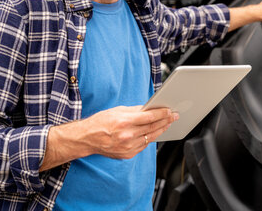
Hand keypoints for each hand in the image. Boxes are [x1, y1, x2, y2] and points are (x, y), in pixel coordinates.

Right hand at [40, 105, 177, 170]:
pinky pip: (144, 145)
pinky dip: (150, 138)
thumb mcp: (118, 110)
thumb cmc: (101, 122)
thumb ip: (136, 110)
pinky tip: (155, 132)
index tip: (170, 111)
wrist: (87, 139)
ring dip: (161, 130)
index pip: (150, 117)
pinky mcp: (128, 154)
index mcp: (125, 122)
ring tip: (167, 123)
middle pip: (153, 127)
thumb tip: (151, 108)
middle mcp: (127, 135)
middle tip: (174, 116)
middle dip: (166, 121)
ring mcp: (128, 146)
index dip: (163, 114)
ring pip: (151, 137)